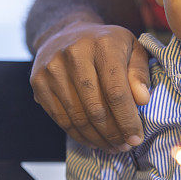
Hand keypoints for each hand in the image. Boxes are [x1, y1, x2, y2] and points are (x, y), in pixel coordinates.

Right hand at [30, 21, 149, 150]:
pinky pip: (60, 117)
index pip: (116, 91)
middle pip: (95, 107)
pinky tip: (93, 141)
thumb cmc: (108, 44)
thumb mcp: (133, 49)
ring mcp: (52, 68)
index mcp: (103, 44)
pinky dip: (78, 134)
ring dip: (96, 138)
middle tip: (126, 146)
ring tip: (112, 147)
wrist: (67, 32)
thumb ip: (139, 73)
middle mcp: (74, 54)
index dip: (127, 119)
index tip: (137, 137)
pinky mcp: (38, 82)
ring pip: (76, 116)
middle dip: (113, 132)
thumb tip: (142, 100)